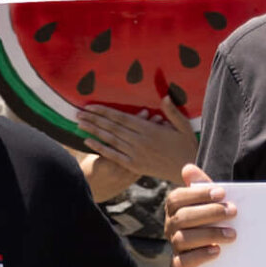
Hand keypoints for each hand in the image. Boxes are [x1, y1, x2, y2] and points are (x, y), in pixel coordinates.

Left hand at [79, 97, 198, 183]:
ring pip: (110, 139)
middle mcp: (140, 141)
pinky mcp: (134, 165)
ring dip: (93, 131)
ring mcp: (136, 154)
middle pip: (112, 127)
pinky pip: (114, 155)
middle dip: (94, 119)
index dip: (105, 111)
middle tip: (77, 112)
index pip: (122, 118)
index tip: (91, 106)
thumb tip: (165, 96)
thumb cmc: (188, 146)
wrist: (188, 170)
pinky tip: (88, 141)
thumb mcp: (184, 127)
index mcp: (150, 129)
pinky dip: (100, 148)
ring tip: (79, 123)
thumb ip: (173, 112)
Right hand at [166, 163, 235, 266]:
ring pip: (182, 239)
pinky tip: (216, 251)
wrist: (209, 254)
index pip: (177, 198)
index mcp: (176, 209)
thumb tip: (187, 168)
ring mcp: (176, 246)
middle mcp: (172, 226)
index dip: (197, 194)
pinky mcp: (182, 265)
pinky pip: (183, 262)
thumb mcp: (210, 203)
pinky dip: (200, 256)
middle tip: (233, 211)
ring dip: (209, 234)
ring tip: (232, 234)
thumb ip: (202, 186)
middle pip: (182, 217)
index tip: (221, 193)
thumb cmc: (210, 221)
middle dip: (209, 213)